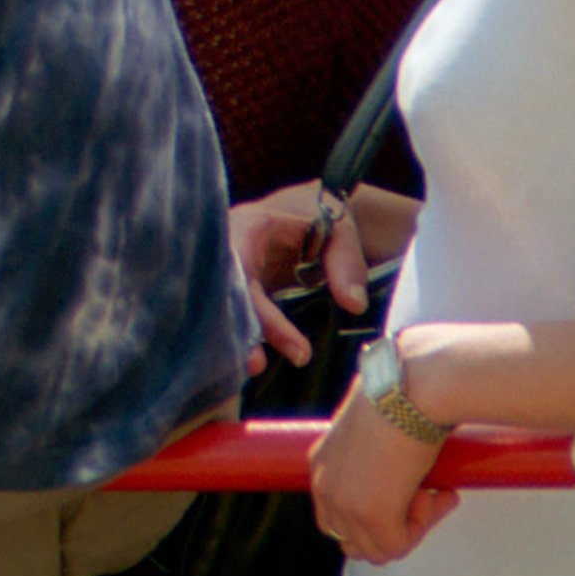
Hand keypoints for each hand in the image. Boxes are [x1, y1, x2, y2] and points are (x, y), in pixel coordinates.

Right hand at [231, 181, 368, 372]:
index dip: (263, 314)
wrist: (304, 207)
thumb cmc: (320, 216)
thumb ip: (347, 264)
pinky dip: (238, 334)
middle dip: (238, 331)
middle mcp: (229, 248)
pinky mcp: (234, 284)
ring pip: (222, 304)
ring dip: (234, 337)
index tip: (299, 349)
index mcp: (249, 227)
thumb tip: (352, 306)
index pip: (245, 274)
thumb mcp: (340, 232)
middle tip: (257, 366)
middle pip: (224, 293)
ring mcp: (228, 267)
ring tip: (254, 369)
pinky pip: (229, 310)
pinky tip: (250, 359)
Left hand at [309, 377, 455, 565]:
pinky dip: (424, 525)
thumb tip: (397, 477)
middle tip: (424, 498)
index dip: (377, 515)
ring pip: (378, 550)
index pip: (338, 518)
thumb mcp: (372, 429)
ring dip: (411, 528)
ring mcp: (344, 504)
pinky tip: (435, 492)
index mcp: (321, 464)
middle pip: (353, 541)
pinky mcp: (371, 516)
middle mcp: (323, 486)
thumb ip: (372, 459)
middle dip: (392, 529)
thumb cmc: (401, 396)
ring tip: (433, 492)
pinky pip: (399, 546)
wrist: (413, 388)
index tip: (408, 492)